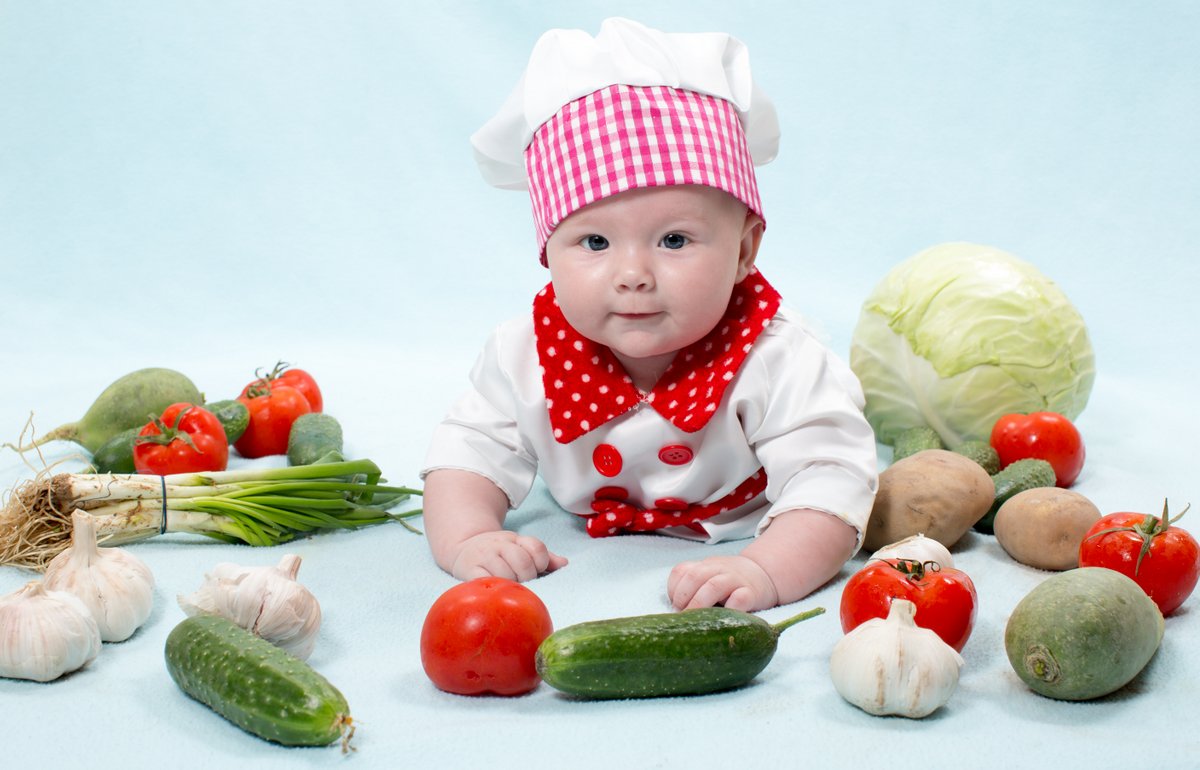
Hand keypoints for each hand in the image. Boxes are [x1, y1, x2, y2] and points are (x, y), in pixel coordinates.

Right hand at [450, 530, 567, 582]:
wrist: (463, 546)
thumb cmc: (498, 552)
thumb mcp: (520, 547)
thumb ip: (542, 556)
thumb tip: (564, 564)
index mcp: (515, 539)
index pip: (536, 547)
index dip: (541, 561)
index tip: (537, 569)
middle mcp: (500, 545)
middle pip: (522, 561)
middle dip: (527, 576)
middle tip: (522, 583)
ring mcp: (484, 556)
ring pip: (505, 573)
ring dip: (510, 584)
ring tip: (508, 588)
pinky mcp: (469, 569)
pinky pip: (485, 580)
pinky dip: (493, 587)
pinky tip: (496, 591)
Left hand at [667, 555, 779, 611]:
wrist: (763, 574)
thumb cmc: (729, 583)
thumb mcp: (709, 578)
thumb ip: (693, 588)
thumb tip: (673, 616)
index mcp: (704, 566)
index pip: (681, 571)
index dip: (673, 589)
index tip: (673, 606)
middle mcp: (717, 569)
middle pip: (695, 576)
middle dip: (683, 597)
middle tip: (681, 617)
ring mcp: (735, 580)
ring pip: (714, 586)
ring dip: (700, 603)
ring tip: (695, 621)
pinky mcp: (751, 593)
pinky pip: (740, 599)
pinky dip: (729, 609)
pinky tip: (723, 620)